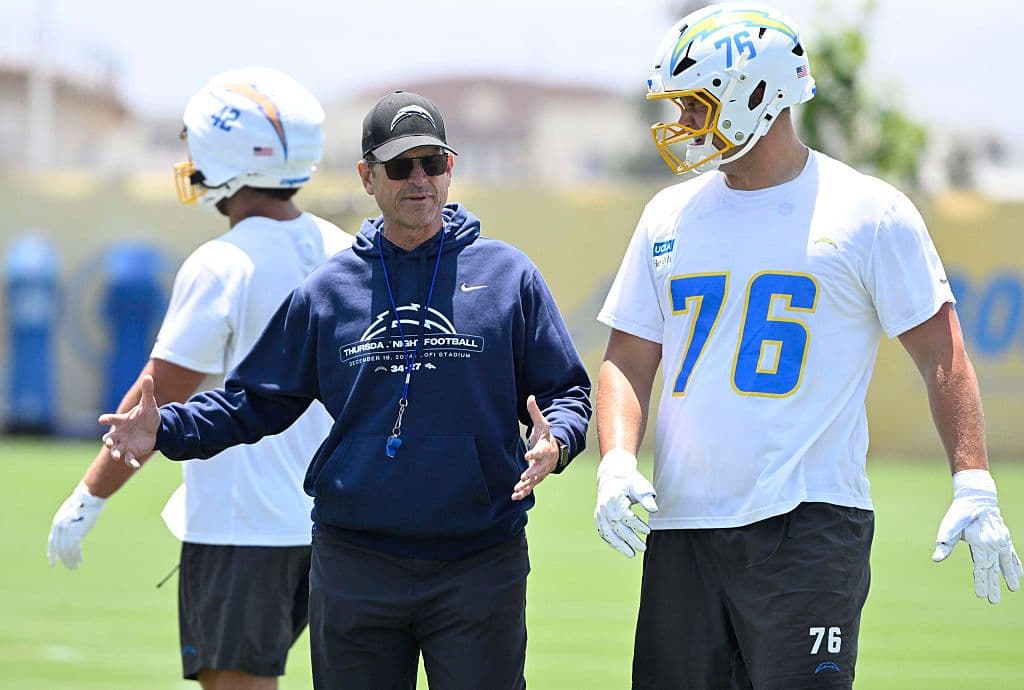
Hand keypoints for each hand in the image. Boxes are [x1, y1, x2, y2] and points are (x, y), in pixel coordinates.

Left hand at [47, 481, 105, 568]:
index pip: (52, 541)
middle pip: (60, 548)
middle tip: (71, 568)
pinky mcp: (76, 530)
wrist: (90, 496)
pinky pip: (74, 548)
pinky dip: (77, 556)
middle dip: (64, 560)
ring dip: (70, 560)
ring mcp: (67, 528)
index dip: (52, 553)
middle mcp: (60, 526)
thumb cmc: (85, 502)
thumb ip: (70, 523)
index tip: (53, 563)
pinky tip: (80, 560)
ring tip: (75, 567)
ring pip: (66, 550)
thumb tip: (73, 533)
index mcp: (57, 522)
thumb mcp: (73, 513)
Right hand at [99, 374, 159, 469]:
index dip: (106, 419)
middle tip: (109, 442)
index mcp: (122, 421)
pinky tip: (135, 466)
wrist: (156, 429)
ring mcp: (125, 444)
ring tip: (116, 457)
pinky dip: (131, 463)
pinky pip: (129, 459)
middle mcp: (120, 433)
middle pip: (109, 438)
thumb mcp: (149, 404)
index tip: (101, 419)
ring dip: (115, 453)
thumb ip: (147, 392)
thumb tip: (149, 377)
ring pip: (115, 450)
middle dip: (108, 441)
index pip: (112, 419)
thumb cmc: (148, 416)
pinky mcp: (132, 452)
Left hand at [511, 395, 558, 500]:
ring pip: (534, 480)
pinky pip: (531, 486)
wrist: (556, 450)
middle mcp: (544, 462)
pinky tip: (515, 497)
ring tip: (517, 491)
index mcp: (544, 448)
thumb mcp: (542, 424)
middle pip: (538, 469)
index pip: (539, 451)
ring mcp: (541, 471)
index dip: (533, 453)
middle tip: (523, 477)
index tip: (527, 455)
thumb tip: (530, 397)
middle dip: (531, 473)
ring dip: (526, 486)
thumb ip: (535, 412)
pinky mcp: (536, 478)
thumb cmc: (546, 436)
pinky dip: (524, 492)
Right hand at [594, 449, 657, 557]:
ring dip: (619, 545)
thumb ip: (646, 497)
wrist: (612, 478)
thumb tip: (653, 509)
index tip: (648, 531)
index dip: (636, 525)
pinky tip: (622, 548)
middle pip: (617, 526)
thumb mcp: (640, 486)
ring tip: (631, 554)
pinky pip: (603, 533)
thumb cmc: (629, 483)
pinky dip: (612, 542)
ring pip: (608, 532)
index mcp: (615, 497)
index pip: (625, 515)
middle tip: (643, 548)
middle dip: (630, 539)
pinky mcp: (598, 518)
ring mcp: (600, 513)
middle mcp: (605, 506)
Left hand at [932, 469, 1021, 603]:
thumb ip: (944, 543)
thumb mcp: (949, 527)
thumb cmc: (960, 513)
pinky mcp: (1004, 537)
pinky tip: (1020, 574)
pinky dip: (1016, 563)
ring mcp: (1001, 541)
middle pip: (993, 569)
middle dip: (994, 585)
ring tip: (1013, 589)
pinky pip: (1012, 553)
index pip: (981, 568)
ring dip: (1009, 576)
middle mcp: (993, 544)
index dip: (981, 582)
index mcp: (980, 544)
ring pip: (1006, 562)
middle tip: (994, 601)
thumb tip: (936, 559)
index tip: (981, 595)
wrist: (976, 498)